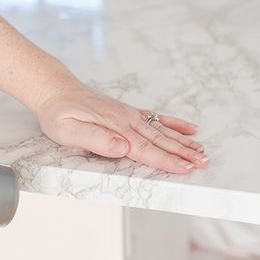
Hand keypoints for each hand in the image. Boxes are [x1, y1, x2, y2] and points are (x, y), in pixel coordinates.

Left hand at [36, 83, 207, 174]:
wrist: (56, 90)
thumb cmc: (59, 114)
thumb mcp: (69, 132)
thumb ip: (96, 141)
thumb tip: (122, 147)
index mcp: (115, 128)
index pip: (146, 149)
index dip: (167, 161)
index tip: (185, 169)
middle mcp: (126, 120)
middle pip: (160, 140)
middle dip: (183, 153)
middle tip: (204, 163)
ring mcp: (129, 115)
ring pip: (162, 130)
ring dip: (184, 142)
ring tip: (203, 151)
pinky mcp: (128, 112)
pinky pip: (156, 118)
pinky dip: (174, 124)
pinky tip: (189, 129)